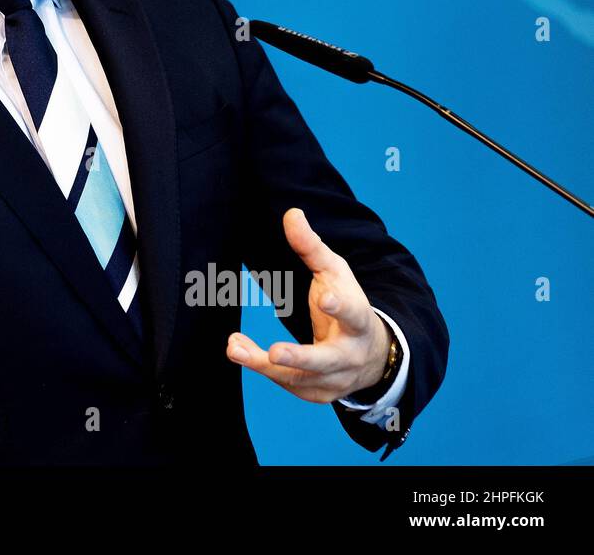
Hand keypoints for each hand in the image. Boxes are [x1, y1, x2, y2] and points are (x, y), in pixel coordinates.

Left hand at [225, 208, 390, 403]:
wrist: (371, 356)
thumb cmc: (348, 304)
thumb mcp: (335, 273)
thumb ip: (311, 247)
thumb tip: (291, 213)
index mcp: (359, 322)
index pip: (353, 314)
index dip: (340, 308)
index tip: (326, 299)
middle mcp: (349, 355)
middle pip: (326, 361)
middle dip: (300, 358)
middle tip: (274, 352)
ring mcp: (335, 379)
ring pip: (298, 378)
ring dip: (263, 364)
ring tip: (234, 347)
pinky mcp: (317, 393)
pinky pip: (286, 383)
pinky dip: (260, 367)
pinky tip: (238, 349)